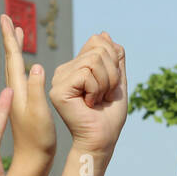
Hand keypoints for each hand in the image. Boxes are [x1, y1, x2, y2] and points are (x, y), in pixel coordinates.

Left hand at [0, 14, 55, 165]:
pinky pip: (21, 84)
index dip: (9, 38)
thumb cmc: (37, 144)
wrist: (32, 166)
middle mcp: (13, 95)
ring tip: (19, 39)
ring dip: (17, 53)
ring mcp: (16, 105)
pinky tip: (28, 72)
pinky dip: (24, 71)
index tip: (4, 17)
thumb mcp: (38, 116)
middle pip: (11, 61)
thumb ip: (37, 91)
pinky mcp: (20, 113)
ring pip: (14, 72)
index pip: (12, 59)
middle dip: (11, 41)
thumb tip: (37, 66)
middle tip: (10, 22)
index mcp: (16, 92)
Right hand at [49, 33, 126, 156]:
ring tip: (97, 100)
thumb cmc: (108, 117)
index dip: (113, 61)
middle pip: (98, 49)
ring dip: (105, 83)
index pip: (97, 41)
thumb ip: (113, 58)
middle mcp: (64, 71)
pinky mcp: (58, 89)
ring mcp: (59, 79)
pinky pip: (86, 74)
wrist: (101, 141)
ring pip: (93, 60)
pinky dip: (96, 89)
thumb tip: (103, 34)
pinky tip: (89, 104)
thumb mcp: (117, 82)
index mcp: (76, 68)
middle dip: (111, 74)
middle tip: (103, 96)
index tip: (108, 86)